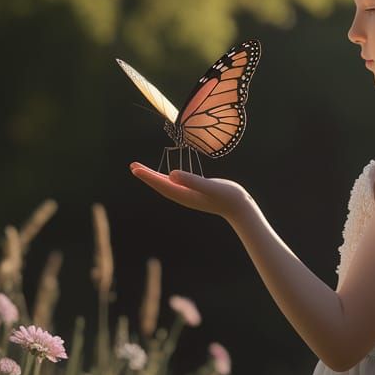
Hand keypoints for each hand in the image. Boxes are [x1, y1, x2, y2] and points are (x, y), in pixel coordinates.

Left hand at [129, 163, 251, 222]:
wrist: (240, 208)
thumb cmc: (228, 196)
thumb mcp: (211, 186)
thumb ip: (192, 180)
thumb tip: (171, 174)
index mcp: (185, 195)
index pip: (162, 185)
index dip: (148, 176)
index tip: (135, 168)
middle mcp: (184, 197)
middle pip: (161, 186)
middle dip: (147, 176)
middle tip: (133, 166)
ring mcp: (190, 196)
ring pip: (167, 186)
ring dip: (154, 178)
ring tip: (142, 170)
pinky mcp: (195, 194)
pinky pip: (176, 186)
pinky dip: (167, 180)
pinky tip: (166, 176)